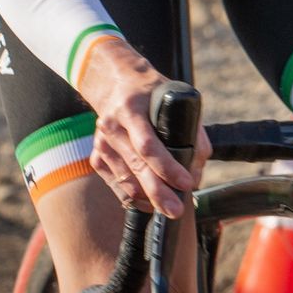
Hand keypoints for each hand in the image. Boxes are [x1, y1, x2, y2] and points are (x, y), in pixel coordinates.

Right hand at [77, 41, 210, 216]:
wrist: (114, 82)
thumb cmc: (150, 92)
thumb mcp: (174, 98)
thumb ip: (191, 131)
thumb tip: (196, 171)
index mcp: (131, 109)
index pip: (148, 144)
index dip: (168, 167)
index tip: (187, 182)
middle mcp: (112, 126)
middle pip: (136, 166)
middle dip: (158, 192)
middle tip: (176, 210)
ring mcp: (101, 142)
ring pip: (125, 180)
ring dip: (147, 198)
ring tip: (167, 208)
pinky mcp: (96, 155)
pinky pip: (116, 184)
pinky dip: (134, 196)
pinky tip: (148, 201)